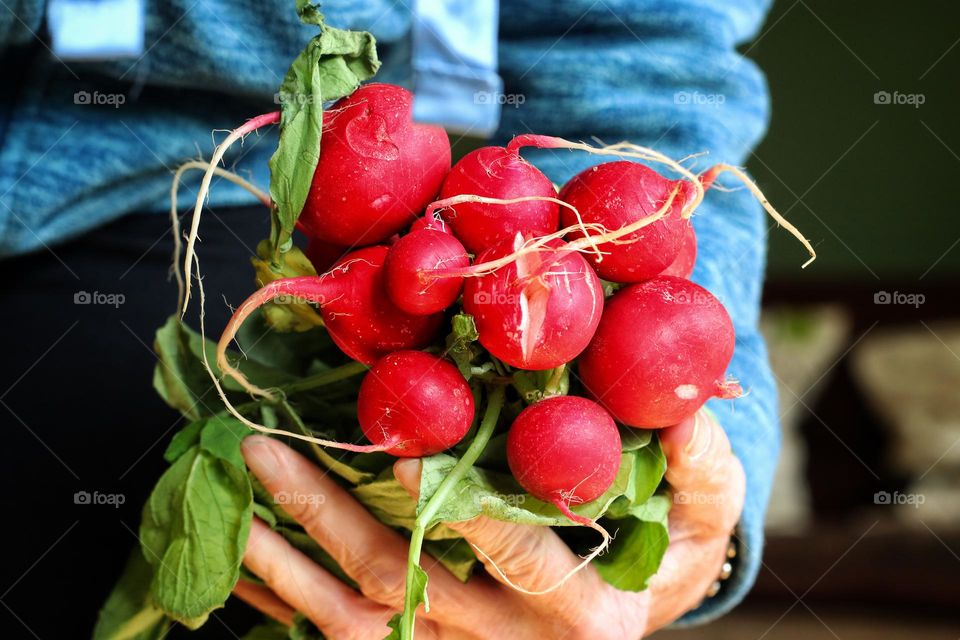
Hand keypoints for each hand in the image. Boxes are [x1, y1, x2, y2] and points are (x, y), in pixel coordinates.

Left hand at [235, 409, 744, 638]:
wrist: (618, 624)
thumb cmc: (659, 561)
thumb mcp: (701, 520)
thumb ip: (700, 468)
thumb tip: (689, 402)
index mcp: (582, 618)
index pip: (522, 564)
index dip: (470, 513)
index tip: (409, 450)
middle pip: (406, 586)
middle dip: (332, 518)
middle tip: (269, 451)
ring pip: (355, 618)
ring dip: (285, 562)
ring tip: (229, 497)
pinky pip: (339, 636)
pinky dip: (284, 597)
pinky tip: (237, 551)